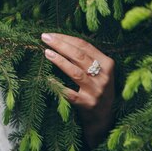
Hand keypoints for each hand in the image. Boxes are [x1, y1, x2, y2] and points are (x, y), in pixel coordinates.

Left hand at [41, 33, 114, 147]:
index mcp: (107, 64)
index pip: (85, 46)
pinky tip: (48, 78)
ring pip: (76, 73)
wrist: (103, 116)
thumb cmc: (96, 87)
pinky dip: (58, 85)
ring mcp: (96, 91)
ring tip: (46, 52)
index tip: (51, 34)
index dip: (66, 38)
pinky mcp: (87, 104)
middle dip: (60, 45)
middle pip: (79, 56)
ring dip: (60, 61)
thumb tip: (60, 39)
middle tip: (44, 38)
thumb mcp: (98, 70)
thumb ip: (85, 56)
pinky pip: (70, 94)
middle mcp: (103, 77)